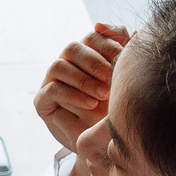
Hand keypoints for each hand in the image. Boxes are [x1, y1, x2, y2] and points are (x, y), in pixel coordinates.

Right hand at [34, 23, 128, 175]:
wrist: (100, 144)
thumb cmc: (113, 110)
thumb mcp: (124, 82)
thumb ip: (126, 56)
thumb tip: (133, 31)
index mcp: (87, 54)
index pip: (94, 37)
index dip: (108, 44)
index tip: (124, 58)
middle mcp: (66, 64)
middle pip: (74, 48)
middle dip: (95, 62)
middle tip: (112, 78)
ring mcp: (51, 81)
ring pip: (59, 65)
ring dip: (83, 79)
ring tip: (103, 95)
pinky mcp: (42, 101)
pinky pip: (53, 89)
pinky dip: (73, 95)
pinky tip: (90, 105)